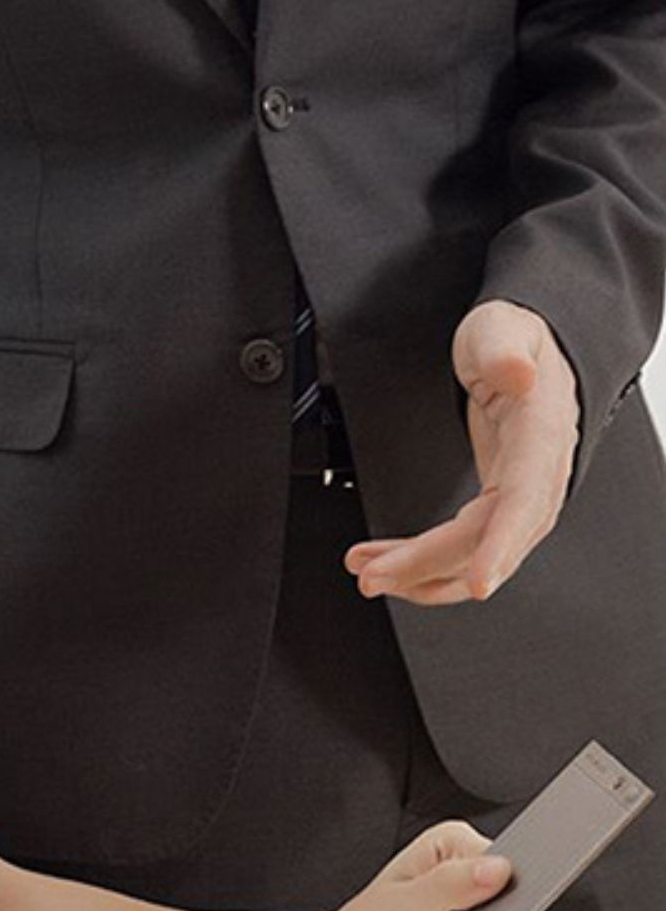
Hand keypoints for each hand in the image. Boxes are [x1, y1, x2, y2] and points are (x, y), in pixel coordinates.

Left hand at [345, 300, 578, 603]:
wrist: (521, 346)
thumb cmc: (512, 338)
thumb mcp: (504, 327)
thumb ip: (506, 347)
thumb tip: (520, 372)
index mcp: (541, 435)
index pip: (525, 501)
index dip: (502, 546)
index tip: (481, 583)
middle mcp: (537, 474)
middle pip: (486, 538)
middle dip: (429, 566)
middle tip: (373, 577)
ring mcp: (519, 493)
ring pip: (473, 553)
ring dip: (419, 572)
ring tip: (368, 574)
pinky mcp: (497, 502)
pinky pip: (464, 545)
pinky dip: (423, 560)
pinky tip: (387, 563)